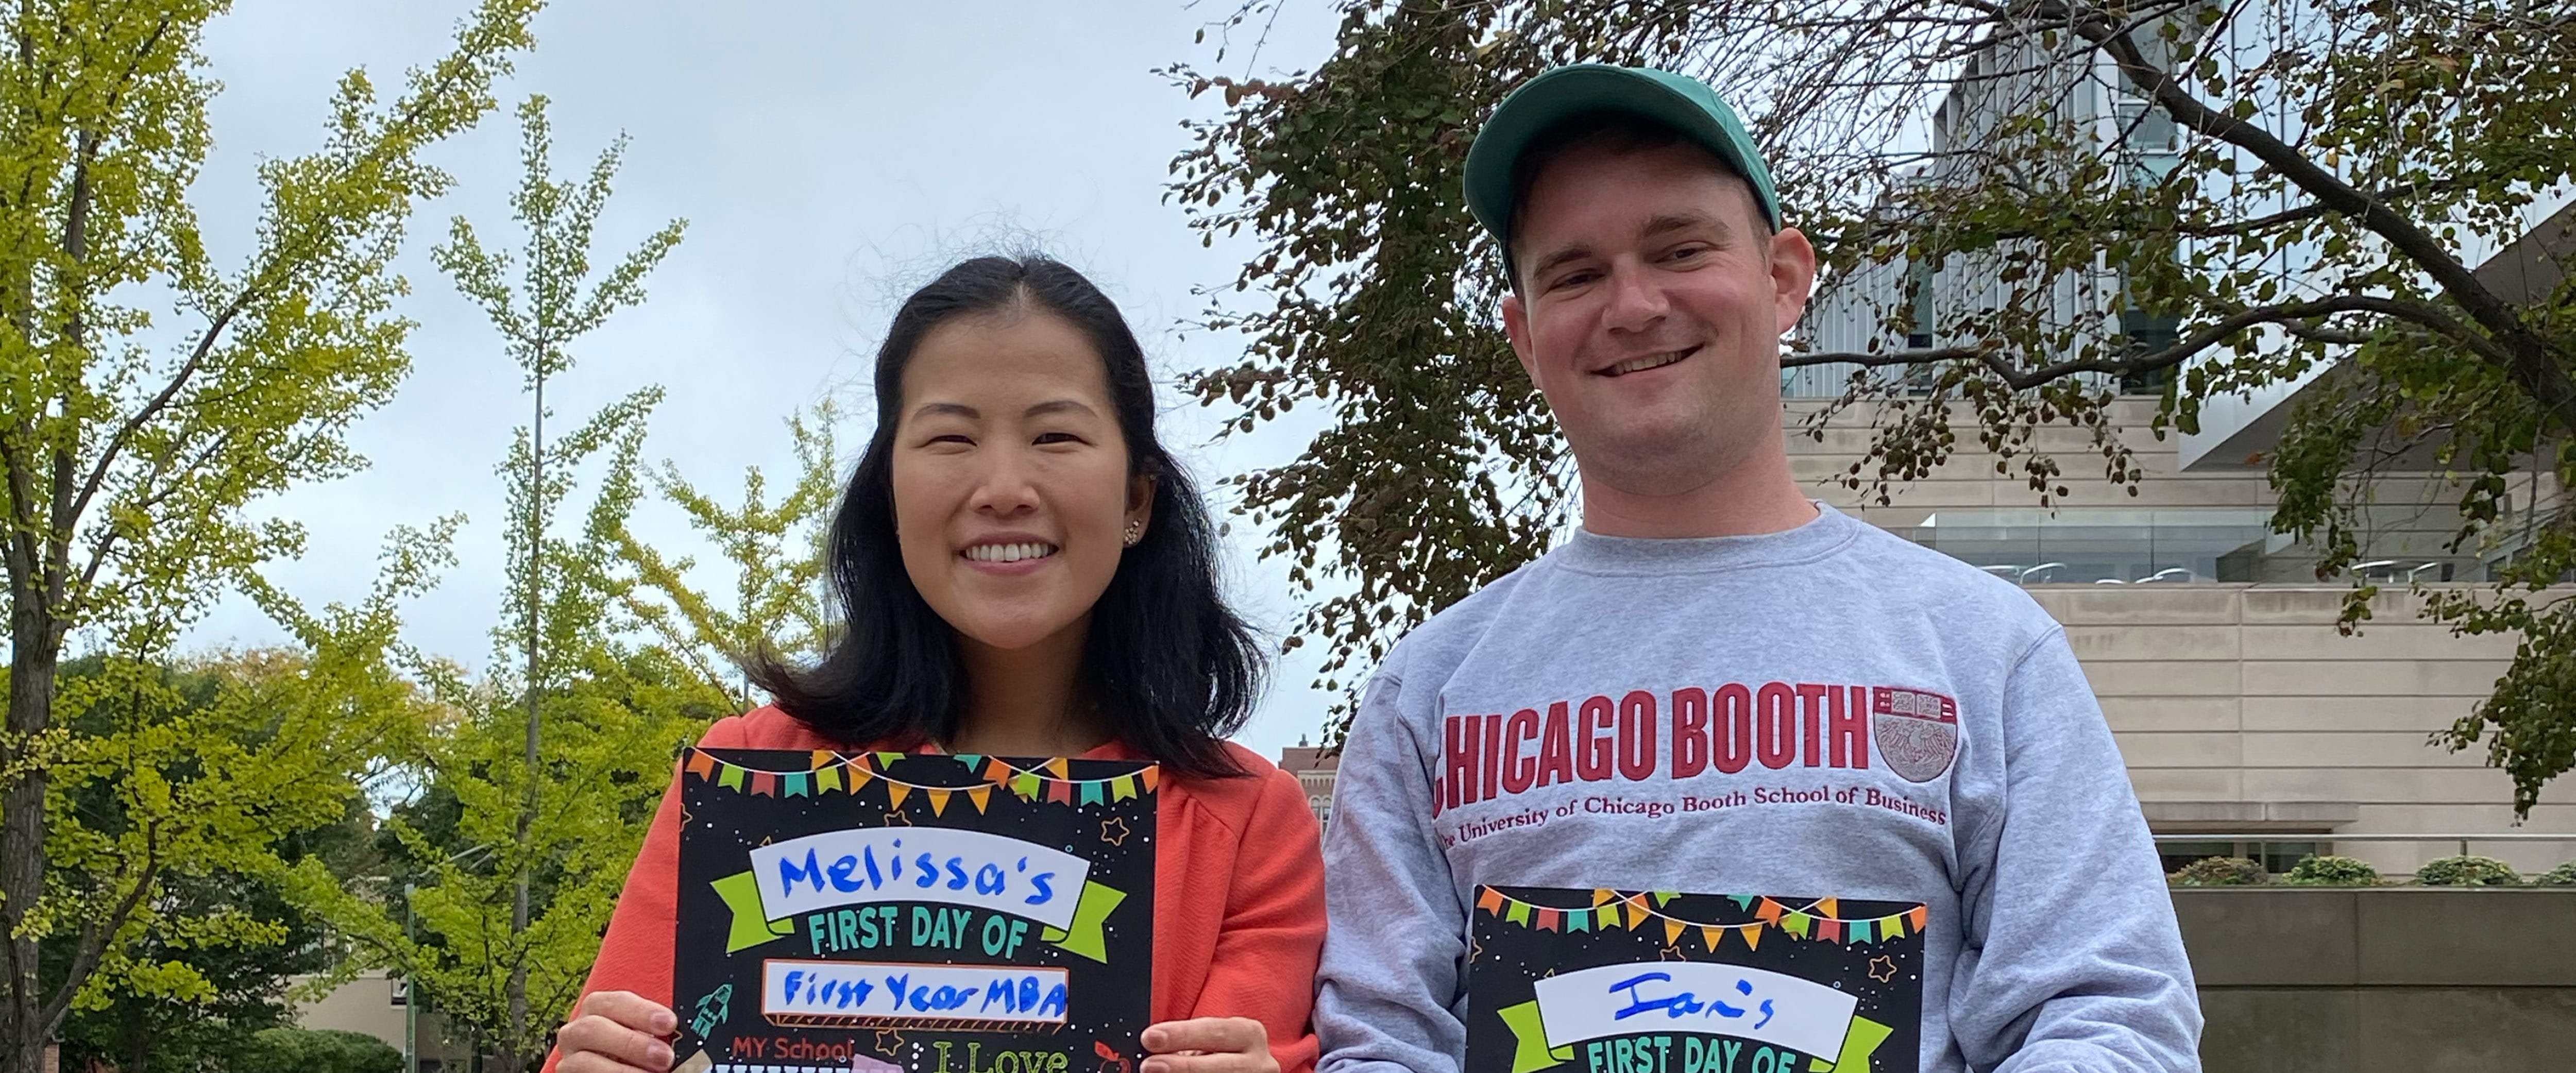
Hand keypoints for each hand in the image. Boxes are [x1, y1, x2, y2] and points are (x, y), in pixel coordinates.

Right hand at [553, 990, 676, 1072]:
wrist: (612, 1067)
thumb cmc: (634, 1049)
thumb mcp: (642, 1033)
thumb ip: (655, 1031)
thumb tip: (678, 1035)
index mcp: (598, 1009)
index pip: (616, 1002)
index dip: (642, 1011)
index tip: (670, 1023)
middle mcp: (577, 1031)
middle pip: (594, 1028)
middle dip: (631, 1043)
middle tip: (664, 1057)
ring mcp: (570, 1058)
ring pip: (582, 1061)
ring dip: (619, 1070)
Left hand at [1140, 1017, 1276, 1072]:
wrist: (1240, 1072)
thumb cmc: (1219, 1056)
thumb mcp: (1209, 1043)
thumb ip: (1186, 1042)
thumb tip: (1153, 1042)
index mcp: (1249, 1034)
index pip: (1215, 1031)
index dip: (1182, 1034)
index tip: (1150, 1037)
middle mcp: (1260, 1062)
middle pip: (1221, 1065)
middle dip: (1183, 1066)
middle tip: (1150, 1066)